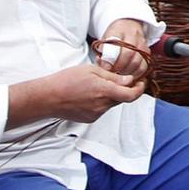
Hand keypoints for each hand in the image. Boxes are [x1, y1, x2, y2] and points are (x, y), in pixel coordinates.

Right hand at [11, 62, 144, 125]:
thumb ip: (112, 77)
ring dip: (110, 95)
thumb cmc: (66, 80)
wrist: (48, 97)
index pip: (131, 95)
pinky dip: (100, 102)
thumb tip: (129, 80)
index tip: (141, 82)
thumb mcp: (91, 70)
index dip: (139, 89)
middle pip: (121, 98)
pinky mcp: (90, 119)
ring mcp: (96, 114)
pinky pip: (101, 109)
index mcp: (104, 91)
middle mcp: (102, 105)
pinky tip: (88, 95)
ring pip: (111, 104)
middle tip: (117, 79)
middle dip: (123, 89)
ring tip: (94, 86)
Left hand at [96, 19, 151, 81]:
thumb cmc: (114, 36)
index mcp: (119, 30)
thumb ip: (103, 52)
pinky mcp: (147, 53)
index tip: (105, 67)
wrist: (128, 27)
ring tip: (118, 76)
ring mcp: (142, 44)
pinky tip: (128, 76)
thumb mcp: (104, 40)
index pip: (116, 44)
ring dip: (126, 72)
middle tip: (111, 74)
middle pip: (128, 54)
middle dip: (118, 67)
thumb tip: (103, 66)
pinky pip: (143, 67)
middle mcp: (133, 35)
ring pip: (137, 62)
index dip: (110, 58)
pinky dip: (135, 74)